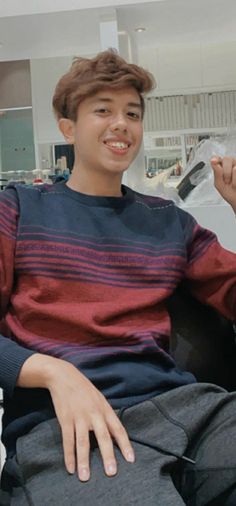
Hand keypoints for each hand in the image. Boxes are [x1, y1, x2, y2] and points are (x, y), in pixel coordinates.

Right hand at [42, 358, 134, 480]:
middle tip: (111, 472)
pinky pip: (68, 440)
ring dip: (84, 460)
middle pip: (102, 437)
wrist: (64, 377)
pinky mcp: (65, 419)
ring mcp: (79, 417)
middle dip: (107, 455)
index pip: (118, 429)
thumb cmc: (84, 389)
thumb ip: (106, 416)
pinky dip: (69, 455)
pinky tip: (70, 468)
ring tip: (85, 477)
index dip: (125, 444)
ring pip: (83, 442)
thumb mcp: (99, 399)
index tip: (130, 460)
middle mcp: (94, 414)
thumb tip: (114, 434)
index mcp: (105, 409)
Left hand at [211, 156, 235, 211]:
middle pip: (227, 159)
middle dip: (226, 172)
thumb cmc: (229, 193)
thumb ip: (216, 173)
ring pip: (234, 168)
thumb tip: (213, 162)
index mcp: (222, 167)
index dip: (216, 159)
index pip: (218, 158)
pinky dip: (235, 181)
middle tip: (227, 181)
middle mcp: (231, 165)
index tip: (214, 161)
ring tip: (233, 185)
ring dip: (232, 179)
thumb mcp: (219, 184)